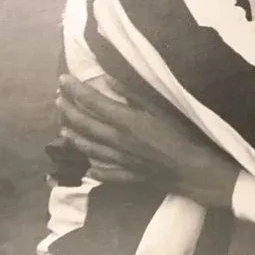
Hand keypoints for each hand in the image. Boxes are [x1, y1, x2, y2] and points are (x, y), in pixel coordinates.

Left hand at [57, 75, 239, 209]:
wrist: (196, 171)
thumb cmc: (186, 133)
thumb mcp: (165, 106)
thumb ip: (136, 92)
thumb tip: (108, 79)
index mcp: (126, 121)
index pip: (93, 103)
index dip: (76, 91)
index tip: (62, 78)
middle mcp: (118, 141)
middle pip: (86, 125)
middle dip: (69, 111)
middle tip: (58, 99)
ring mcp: (121, 161)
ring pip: (90, 149)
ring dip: (74, 137)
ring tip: (62, 129)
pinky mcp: (129, 176)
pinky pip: (104, 172)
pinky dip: (93, 167)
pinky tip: (88, 165)